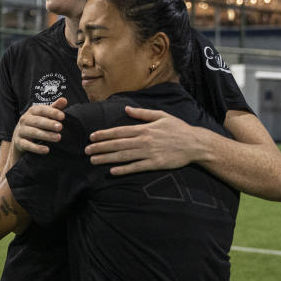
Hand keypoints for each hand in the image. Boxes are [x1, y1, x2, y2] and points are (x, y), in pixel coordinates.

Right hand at [12, 98, 66, 155]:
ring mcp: (21, 131)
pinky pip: (27, 145)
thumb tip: (64, 100)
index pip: (42, 110)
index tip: (62, 116)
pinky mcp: (19, 142)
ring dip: (46, 135)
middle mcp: (25, 119)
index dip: (52, 112)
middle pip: (37, 121)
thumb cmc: (36, 123)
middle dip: (49, 124)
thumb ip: (54, 108)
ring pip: (33, 132)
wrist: (19, 137)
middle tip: (60, 127)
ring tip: (58, 138)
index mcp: (32, 111)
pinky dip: (36, 148)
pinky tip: (46, 149)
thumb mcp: (44, 115)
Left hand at [85, 106, 203, 175]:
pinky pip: (136, 167)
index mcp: (144, 128)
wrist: (194, 143)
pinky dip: (123, 169)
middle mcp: (144, 140)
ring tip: (94, 160)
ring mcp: (149, 153)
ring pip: (123, 156)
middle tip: (86, 150)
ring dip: (107, 158)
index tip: (92, 137)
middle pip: (118, 144)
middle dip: (100, 147)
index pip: (120, 131)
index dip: (104, 134)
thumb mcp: (161, 115)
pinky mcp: (154, 164)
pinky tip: (112, 171)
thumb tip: (126, 109)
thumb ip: (142, 113)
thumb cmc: (178, 128)